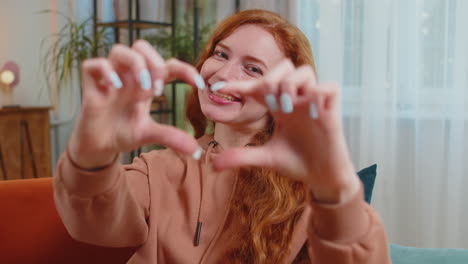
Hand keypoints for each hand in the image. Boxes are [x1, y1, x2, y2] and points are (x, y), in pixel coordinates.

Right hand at [69, 40, 202, 168]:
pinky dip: (105, 71)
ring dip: (135, 64)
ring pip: (119, 49)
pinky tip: (113, 89)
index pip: (168, 65)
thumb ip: (172, 138)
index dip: (185, 69)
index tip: (199, 85)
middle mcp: (129, 76)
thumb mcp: (150, 134)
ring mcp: (110, 78)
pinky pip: (93, 64)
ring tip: (142, 88)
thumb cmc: (124, 133)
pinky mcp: (91, 85)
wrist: (98, 147)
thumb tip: (196, 151)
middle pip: (142, 46)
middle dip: (154, 62)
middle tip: (159, 88)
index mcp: (147, 84)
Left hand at [211, 59, 359, 202]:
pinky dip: (319, 95)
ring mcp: (313, 104)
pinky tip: (312, 114)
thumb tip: (212, 165)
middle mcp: (295, 100)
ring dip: (291, 85)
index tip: (217, 88)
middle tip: (268, 103)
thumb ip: (241, 157)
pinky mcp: (332, 111)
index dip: (238, 85)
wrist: (321, 177)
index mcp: (278, 107)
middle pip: (284, 67)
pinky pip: (329, 88)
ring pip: (305, 71)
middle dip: (271, 79)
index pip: (257, 88)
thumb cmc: (296, 162)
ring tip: (287, 108)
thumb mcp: (266, 158)